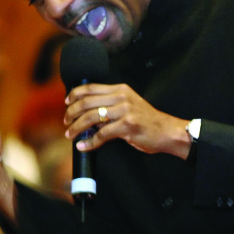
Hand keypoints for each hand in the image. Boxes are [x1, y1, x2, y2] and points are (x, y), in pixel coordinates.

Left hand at [64, 83, 190, 157]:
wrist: (167, 131)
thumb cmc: (147, 121)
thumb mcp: (129, 105)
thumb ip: (110, 104)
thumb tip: (85, 112)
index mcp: (121, 89)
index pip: (91, 87)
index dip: (75, 94)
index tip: (66, 103)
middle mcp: (122, 97)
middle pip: (87, 102)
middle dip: (72, 113)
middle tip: (66, 122)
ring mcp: (125, 111)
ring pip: (91, 117)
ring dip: (76, 127)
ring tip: (70, 134)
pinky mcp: (127, 126)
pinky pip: (102, 134)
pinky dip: (89, 142)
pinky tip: (83, 145)